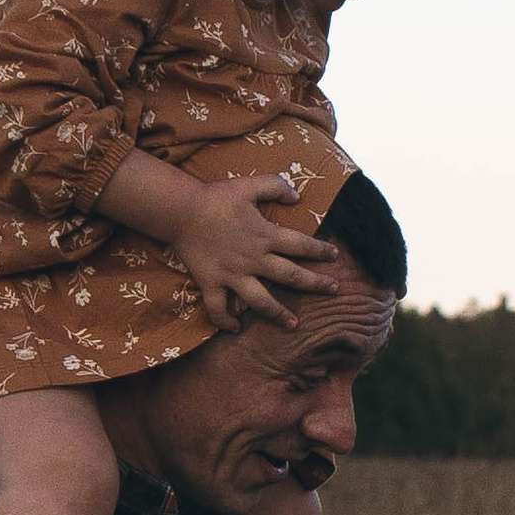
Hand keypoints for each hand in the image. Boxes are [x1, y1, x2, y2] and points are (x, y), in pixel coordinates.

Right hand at [168, 174, 342, 328]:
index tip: (335, 256)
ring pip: (261, 301)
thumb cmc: (214, 197)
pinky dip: (225, 321)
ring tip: (294, 325)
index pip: (301, 245)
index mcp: (264, 236)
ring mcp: (233, 274)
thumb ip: (274, 186)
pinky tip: (235, 328)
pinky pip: (219, 309)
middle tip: (334, 291)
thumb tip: (297, 196)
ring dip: (279, 315)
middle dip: (316, 284)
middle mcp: (253, 259)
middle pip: (291, 276)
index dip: (320, 250)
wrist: (180, 209)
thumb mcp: (247, 185)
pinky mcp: (212, 283)